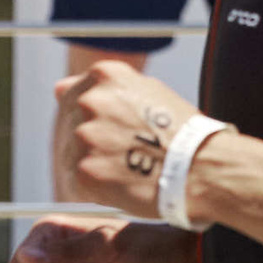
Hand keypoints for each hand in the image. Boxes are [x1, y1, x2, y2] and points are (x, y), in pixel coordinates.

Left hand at [52, 60, 209, 216]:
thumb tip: (58, 88)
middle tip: (124, 152)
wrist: (205, 168)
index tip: (111, 128)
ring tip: (128, 170)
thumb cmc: (184, 131)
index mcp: (107, 76)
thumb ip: (106, 88)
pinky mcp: (84, 171)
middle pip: (69, 123)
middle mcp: (91, 101)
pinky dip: (95, 187)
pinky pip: (77, 182)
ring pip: (71, 154)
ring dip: (93, 162)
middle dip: (92, 138)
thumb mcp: (150, 92)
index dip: (93, 115)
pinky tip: (121, 185)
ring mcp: (85, 137)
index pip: (73, 92)